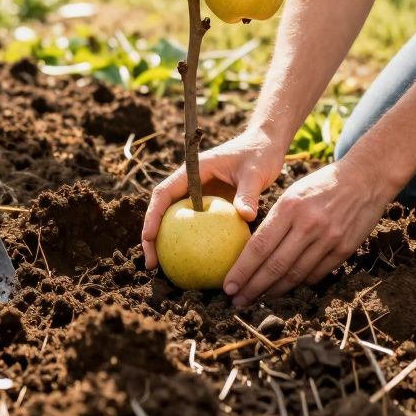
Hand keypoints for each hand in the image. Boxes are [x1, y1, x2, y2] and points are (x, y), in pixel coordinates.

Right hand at [141, 129, 283, 268]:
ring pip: (175, 220)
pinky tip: (194, 264)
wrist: (266, 145)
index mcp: (194, 170)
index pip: (165, 192)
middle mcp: (191, 183)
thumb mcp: (255, 172)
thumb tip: (246, 216)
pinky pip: (195, 226)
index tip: (149, 238)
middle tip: (152, 265)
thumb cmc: (260, 153)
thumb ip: (249, 193)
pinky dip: (189, 243)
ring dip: (166, 243)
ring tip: (164, 271)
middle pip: (163, 210)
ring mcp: (198, 194)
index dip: (153, 215)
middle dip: (152, 237)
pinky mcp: (209, 205)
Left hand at [223, 157, 398, 306]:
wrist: (364, 179)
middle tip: (237, 301)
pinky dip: (299, 283)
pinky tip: (286, 287)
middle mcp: (309, 225)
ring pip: (295, 275)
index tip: (228, 286)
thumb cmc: (321, 186)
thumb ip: (275, 221)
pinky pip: (316, 274)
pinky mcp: (344, 249)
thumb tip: (253, 253)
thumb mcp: (292, 194)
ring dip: (274, 291)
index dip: (242, 270)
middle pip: (275, 266)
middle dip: (253, 287)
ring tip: (258, 298)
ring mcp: (329, 239)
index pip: (259, 246)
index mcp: (290, 207)